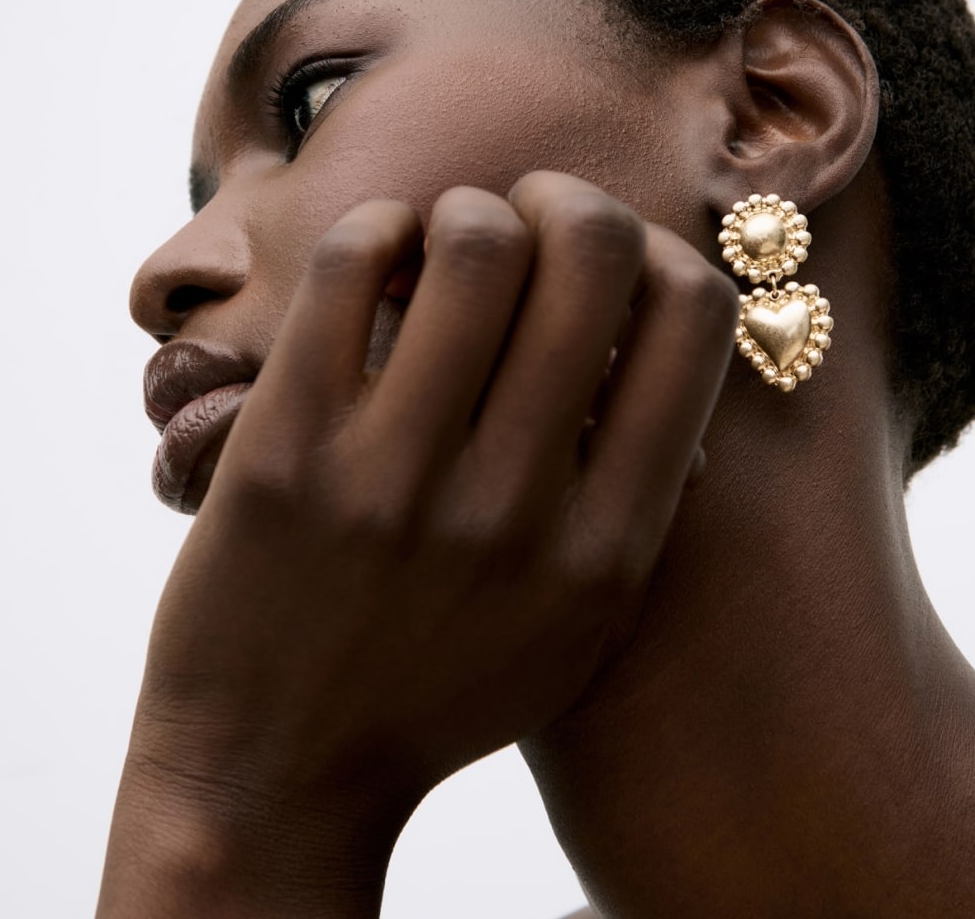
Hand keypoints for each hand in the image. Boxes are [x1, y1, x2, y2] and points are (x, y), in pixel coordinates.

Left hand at [99, 172, 738, 914]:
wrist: (278, 776)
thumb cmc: (441, 685)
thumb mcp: (581, 622)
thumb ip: (641, 495)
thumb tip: (665, 345)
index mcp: (611, 545)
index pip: (696, 316)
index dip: (662, 251)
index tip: (610, 266)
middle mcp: (515, 506)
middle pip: (595, 248)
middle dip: (565, 199)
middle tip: (526, 220)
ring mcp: (395, 478)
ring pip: (474, 239)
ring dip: (465, 211)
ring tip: (441, 246)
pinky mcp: (282, 452)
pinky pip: (350, 265)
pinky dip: (375, 228)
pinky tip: (378, 262)